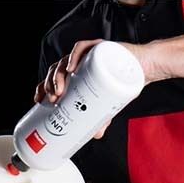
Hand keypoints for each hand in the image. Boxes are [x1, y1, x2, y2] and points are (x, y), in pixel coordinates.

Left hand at [34, 39, 154, 139]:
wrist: (145, 68)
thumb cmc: (123, 82)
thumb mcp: (110, 104)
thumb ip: (101, 119)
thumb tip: (95, 135)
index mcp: (76, 74)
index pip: (53, 79)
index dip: (42, 88)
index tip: (38, 100)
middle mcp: (79, 63)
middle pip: (56, 70)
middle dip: (50, 85)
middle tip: (54, 99)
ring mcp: (87, 54)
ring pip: (66, 60)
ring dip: (58, 75)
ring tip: (59, 89)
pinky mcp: (99, 47)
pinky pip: (82, 48)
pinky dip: (74, 56)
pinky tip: (71, 68)